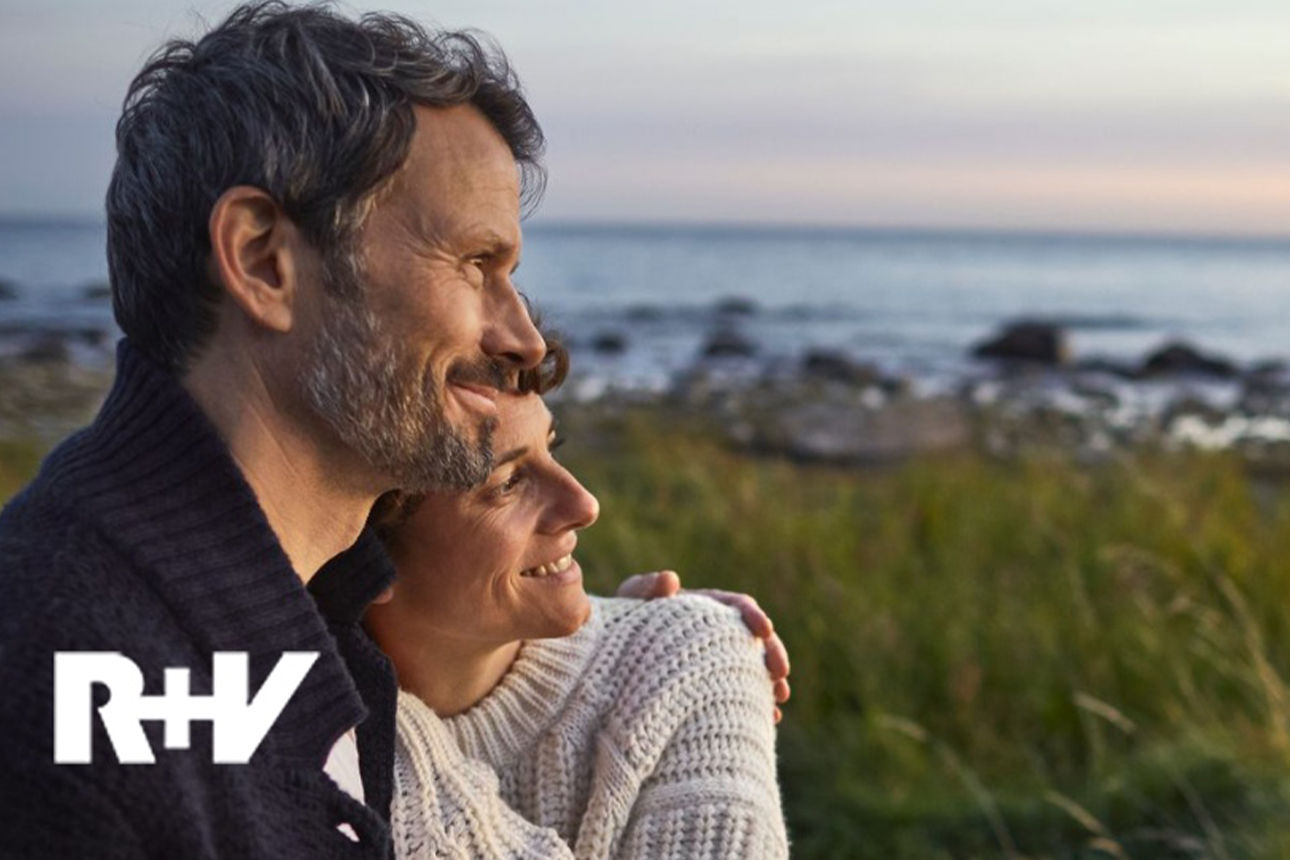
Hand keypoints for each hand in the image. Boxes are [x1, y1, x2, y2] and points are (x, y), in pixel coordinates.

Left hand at [614, 571, 790, 722]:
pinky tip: (767, 720)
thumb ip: (646, 588)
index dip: (755, 616)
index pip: (739, 607)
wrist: (614, 654)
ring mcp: (719, 661)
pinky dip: (756, 704)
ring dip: (770, 682)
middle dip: (773, 654)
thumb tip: (671, 579)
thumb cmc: (623, 621)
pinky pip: (741, 693)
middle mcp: (718, 634)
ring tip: (779, 699)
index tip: (764, 629)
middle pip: (755, 641)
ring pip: (753, 669)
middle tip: (781, 674)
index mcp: (706, 608)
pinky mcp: (714, 686)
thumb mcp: (631, 601)